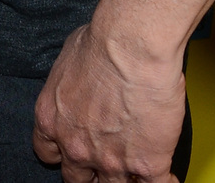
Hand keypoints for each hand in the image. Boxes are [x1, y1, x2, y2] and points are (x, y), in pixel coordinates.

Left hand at [32, 20, 184, 182]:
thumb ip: (69, 85)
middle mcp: (75, 146)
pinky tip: (167, 178)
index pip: (47, 153)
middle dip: (88, 173)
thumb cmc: (100, 44)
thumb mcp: (66, 61)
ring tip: (134, 172)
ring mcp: (110, 160)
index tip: (71, 150)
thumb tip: (81, 80)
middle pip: (76, 178)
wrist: (131, 49)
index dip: (61, 154)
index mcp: (51, 120)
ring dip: (123, 180)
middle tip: (102, 163)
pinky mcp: (145, 164)